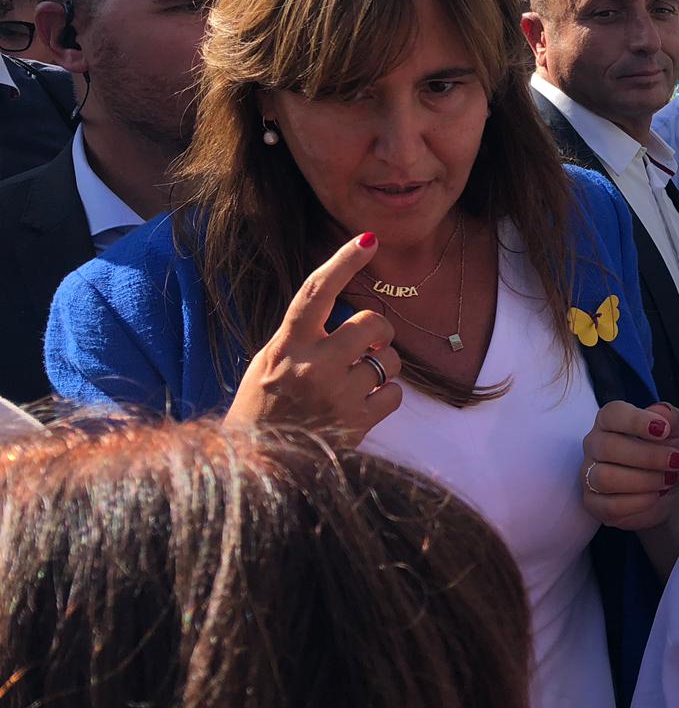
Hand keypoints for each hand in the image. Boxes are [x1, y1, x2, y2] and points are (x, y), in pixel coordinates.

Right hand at [224, 233, 402, 444]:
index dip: (344, 262)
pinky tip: (363, 405)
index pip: (317, 291)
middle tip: (369, 342)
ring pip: (389, 360)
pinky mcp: (356, 423)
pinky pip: (394, 394)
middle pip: (371, 322)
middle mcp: (313, 365)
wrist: (255, 467)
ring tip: (358, 381)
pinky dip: (385, 397)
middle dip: (378, 330)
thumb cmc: (261, 411)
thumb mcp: (269, 364)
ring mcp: (336, 394)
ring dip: (383, 366)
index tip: (369, 240)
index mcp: (286, 345)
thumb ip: (302, 337)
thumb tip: (341, 313)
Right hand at [580, 400, 678, 530]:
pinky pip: (610, 505)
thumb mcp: (676, 431)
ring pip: (606, 478)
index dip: (637, 421)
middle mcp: (594, 444)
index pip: (612, 414)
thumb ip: (670, 417)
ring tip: (666, 481)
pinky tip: (654, 496)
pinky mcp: (593, 503)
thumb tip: (661, 412)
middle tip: (674, 462)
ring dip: (644, 480)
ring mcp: (589, 474)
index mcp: (609, 420)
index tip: (663, 430)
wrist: (667, 488)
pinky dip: (639, 502)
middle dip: (648, 456)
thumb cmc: (666, 452)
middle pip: (608, 447)